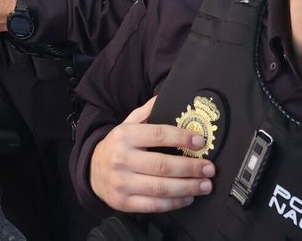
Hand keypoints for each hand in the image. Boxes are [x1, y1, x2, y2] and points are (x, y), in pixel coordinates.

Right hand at [89, 97, 215, 213]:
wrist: (92, 171)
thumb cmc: (117, 146)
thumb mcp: (127, 124)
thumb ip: (147, 112)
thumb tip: (165, 96)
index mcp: (124, 136)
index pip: (158, 134)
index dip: (181, 137)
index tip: (200, 141)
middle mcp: (122, 159)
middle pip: (163, 165)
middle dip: (191, 168)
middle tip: (210, 169)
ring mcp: (122, 183)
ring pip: (161, 188)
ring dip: (188, 187)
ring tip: (205, 185)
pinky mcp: (125, 202)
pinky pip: (154, 205)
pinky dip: (175, 203)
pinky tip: (188, 197)